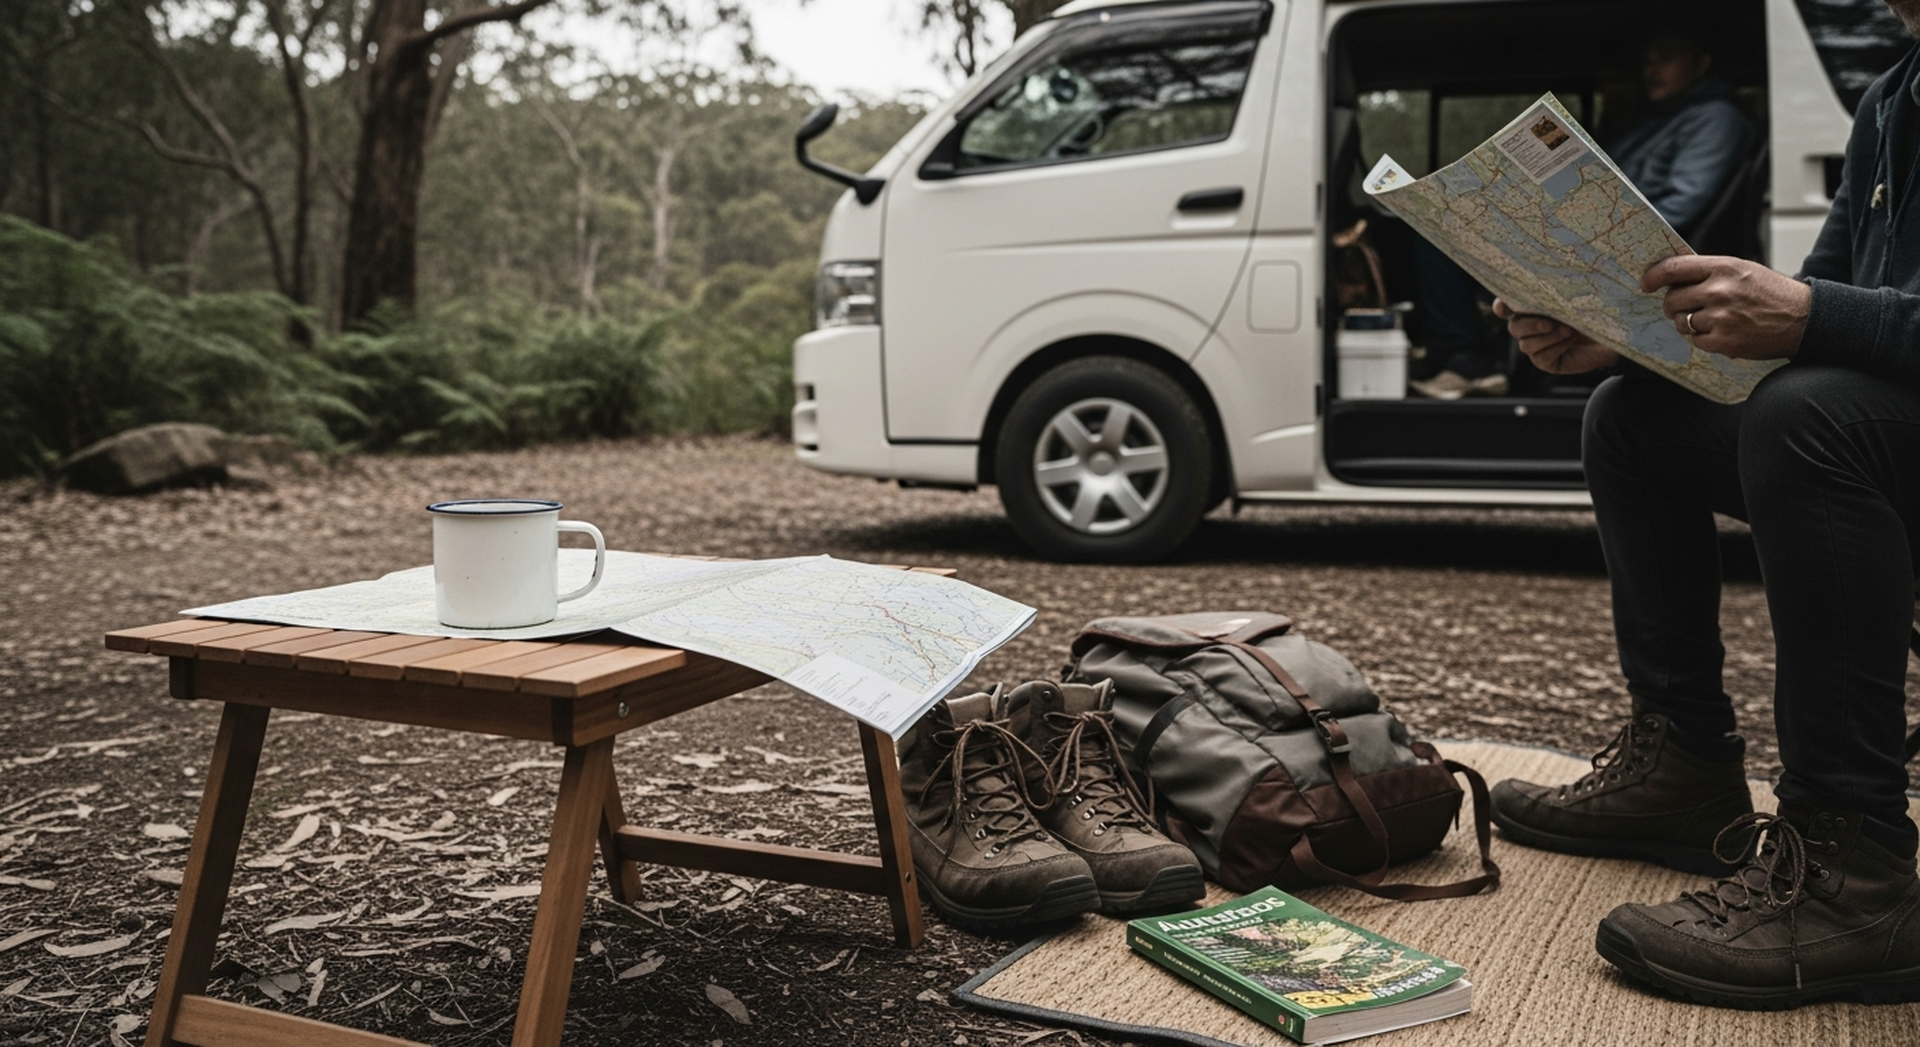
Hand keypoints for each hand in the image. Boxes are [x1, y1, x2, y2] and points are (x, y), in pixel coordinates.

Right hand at [1492, 299, 1620, 372]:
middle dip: (1530, 324)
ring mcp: (1536, 345)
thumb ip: (1556, 296)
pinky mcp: (1545, 361)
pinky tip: (1571, 342)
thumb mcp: (1577, 299)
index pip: (1507, 306)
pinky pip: (1540, 357)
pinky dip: (1556, 348)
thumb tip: (1537, 290)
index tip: (1504, 307)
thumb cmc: (1597, 310)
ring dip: (1548, 337)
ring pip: (1526, 344)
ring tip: (1571, 331)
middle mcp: (1531, 326)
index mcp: (1534, 307)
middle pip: (1514, 327)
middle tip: (1550, 323)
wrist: (1616, 335)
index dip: (1501, 307)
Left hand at [1641, 255, 1810, 359]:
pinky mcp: (1723, 341)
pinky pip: (1695, 340)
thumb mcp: (1742, 270)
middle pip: (1672, 299)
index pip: (1674, 268)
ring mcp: (1720, 317)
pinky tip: (1722, 331)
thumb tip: (1671, 277)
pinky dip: (1704, 339)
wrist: (1803, 318)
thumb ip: (1708, 272)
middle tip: (1684, 307)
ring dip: (1689, 323)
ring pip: (1681, 321)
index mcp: (1723, 267)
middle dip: (1673, 305)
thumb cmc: (1771, 292)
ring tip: (1712, 319)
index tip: (1646, 283)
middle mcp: (1719, 290)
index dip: (1654, 277)